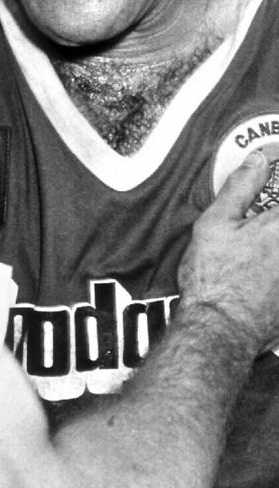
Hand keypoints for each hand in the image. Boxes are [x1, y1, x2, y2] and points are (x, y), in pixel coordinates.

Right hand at [178, 151, 278, 352]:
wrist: (221, 328)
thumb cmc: (214, 277)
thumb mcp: (216, 223)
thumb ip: (241, 186)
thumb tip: (257, 158)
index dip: (276, 184)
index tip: (270, 187)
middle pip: (278, 223)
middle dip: (268, 222)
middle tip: (253, 229)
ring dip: (270, 247)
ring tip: (253, 255)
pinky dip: (274, 269)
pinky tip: (262, 271)